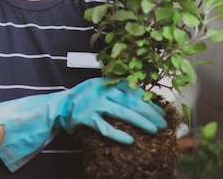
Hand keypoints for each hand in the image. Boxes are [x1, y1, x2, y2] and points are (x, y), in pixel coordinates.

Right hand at [0, 77, 166, 171]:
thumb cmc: (84, 98)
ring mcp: (94, 103)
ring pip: (122, 112)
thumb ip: (117, 89)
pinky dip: (118, 134)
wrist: (59, 106)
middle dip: (149, 112)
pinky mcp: (86, 118)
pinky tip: (130, 140)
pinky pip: (105, 127)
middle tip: (162, 123)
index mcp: (107, 81)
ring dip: (140, 121)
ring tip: (154, 130)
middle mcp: (102, 90)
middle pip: (131, 101)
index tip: (162, 112)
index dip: (149, 101)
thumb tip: (142, 97)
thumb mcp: (100, 87)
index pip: (133, 90)